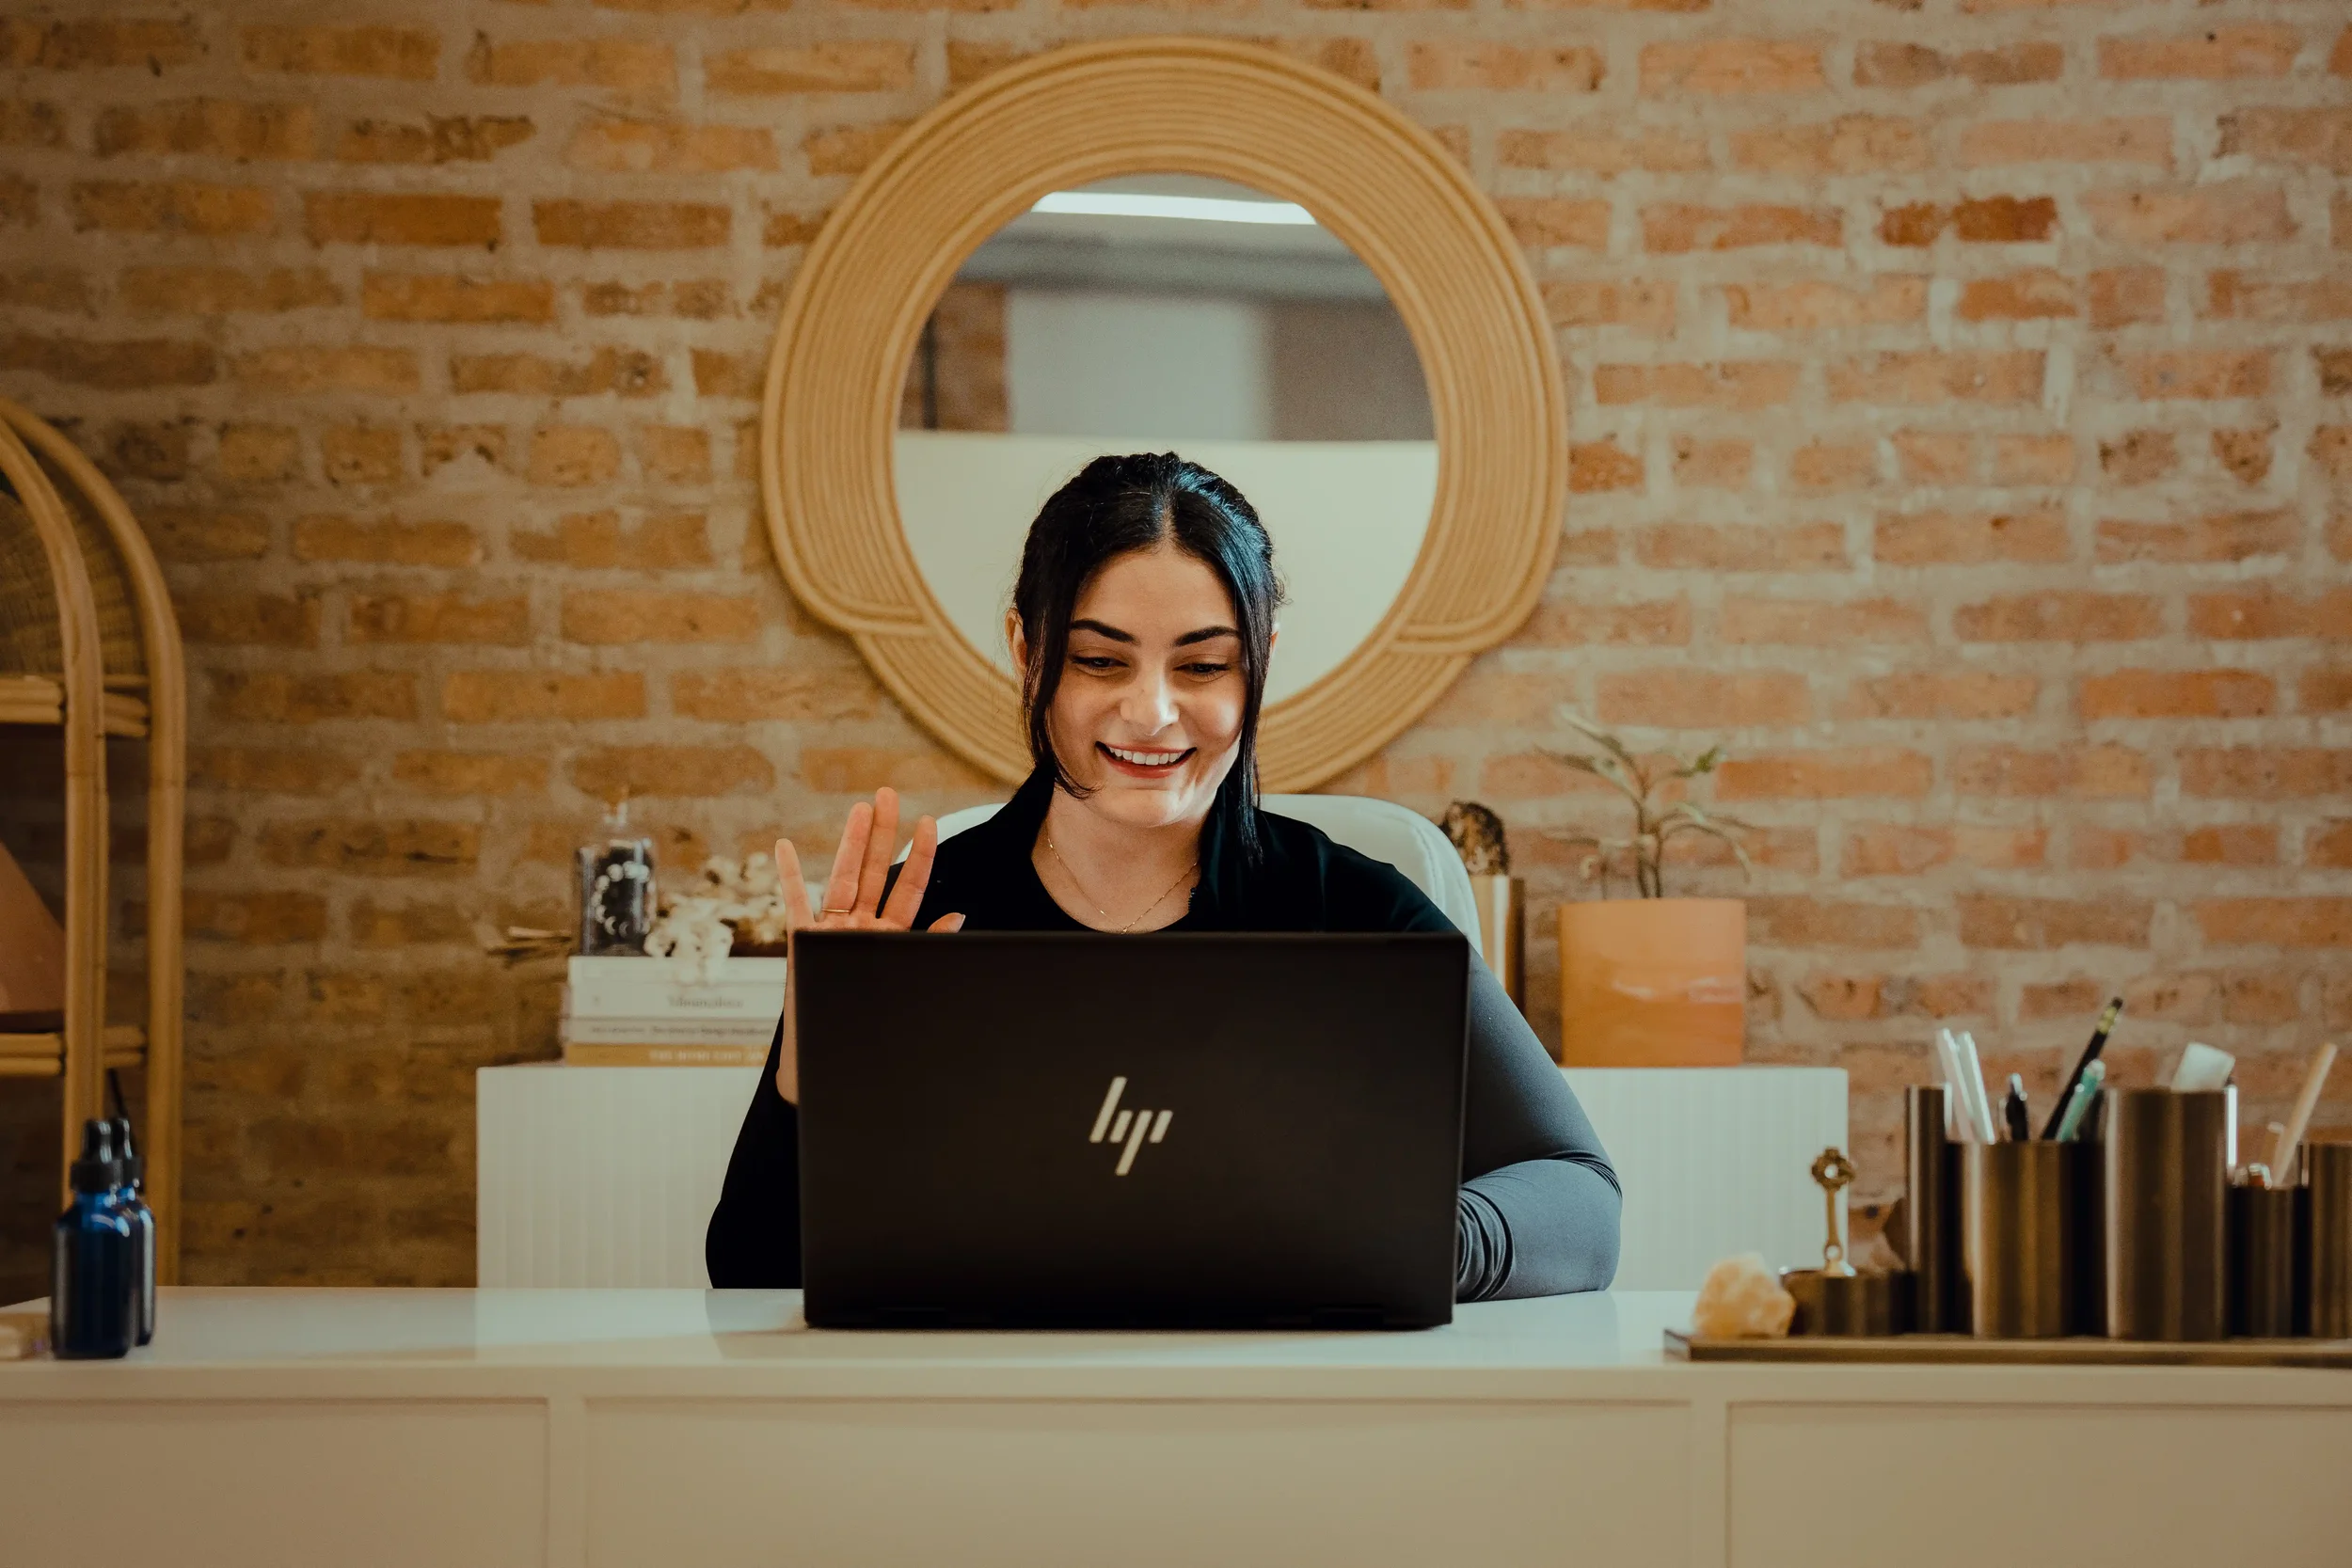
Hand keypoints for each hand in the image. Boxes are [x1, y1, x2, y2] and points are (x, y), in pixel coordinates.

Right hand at [772, 787, 963, 1102]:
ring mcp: (830, 931)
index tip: (929, 822)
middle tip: (888, 793)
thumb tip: (959, 913)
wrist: (830, 1053)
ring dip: (848, 843)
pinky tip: (784, 846)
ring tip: (858, 809)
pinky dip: (789, 875)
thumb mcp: (905, 975)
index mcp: (888, 935)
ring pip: (840, 878)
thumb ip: (929, 944)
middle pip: (873, 870)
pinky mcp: (801, 941)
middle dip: (881, 832)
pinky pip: (794, 903)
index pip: (907, 887)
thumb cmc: (869, 1018)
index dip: (919, 855)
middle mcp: (860, 926)